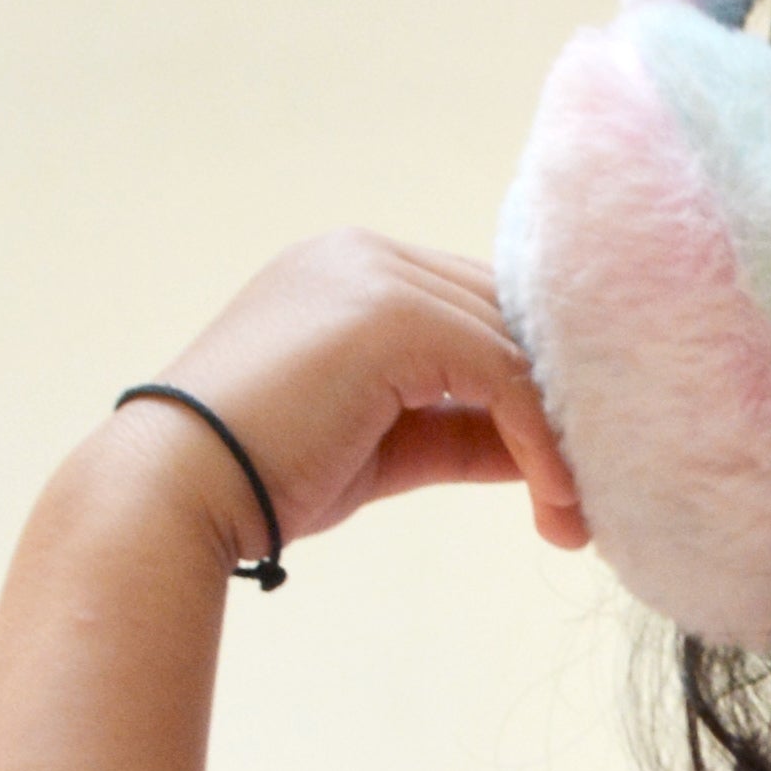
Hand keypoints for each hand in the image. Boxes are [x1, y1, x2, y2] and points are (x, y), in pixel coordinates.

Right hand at [126, 232, 585, 559]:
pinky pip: (503, 372)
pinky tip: (554, 503)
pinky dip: (539, 440)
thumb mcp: (386, 446)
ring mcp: (376, 275)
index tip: (567, 466)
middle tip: (593, 494)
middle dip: (559, 406)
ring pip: (514, 344)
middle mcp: (366, 255)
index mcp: (352, 272)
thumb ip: (462, 428)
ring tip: (577, 515)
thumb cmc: (264, 477)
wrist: (176, 490)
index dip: (532, 384)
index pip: (477, 311)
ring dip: (559, 434)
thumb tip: (546, 450)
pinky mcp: (391, 315)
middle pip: (506, 318)